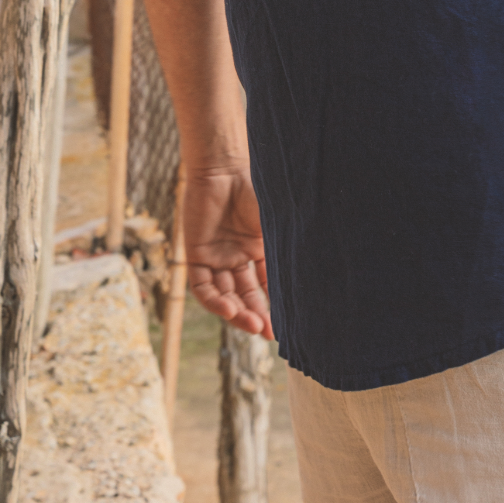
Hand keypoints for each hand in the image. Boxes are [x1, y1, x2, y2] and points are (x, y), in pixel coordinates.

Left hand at [182, 167, 273, 338]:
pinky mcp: (195, 254)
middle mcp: (236, 255)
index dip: (273, 306)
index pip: (265, 285)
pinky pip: (202, 286)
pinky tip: (228, 310)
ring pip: (224, 295)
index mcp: (258, 248)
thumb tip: (308, 285)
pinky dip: (214, 301)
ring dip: (236, 312)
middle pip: (244, 294)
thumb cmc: (254, 190)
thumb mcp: (274, 226)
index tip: (283, 327)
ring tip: (252, 325)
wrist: (224, 169)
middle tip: (267, 333)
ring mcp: (216, 256)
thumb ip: (284, 253)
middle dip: (255, 315)